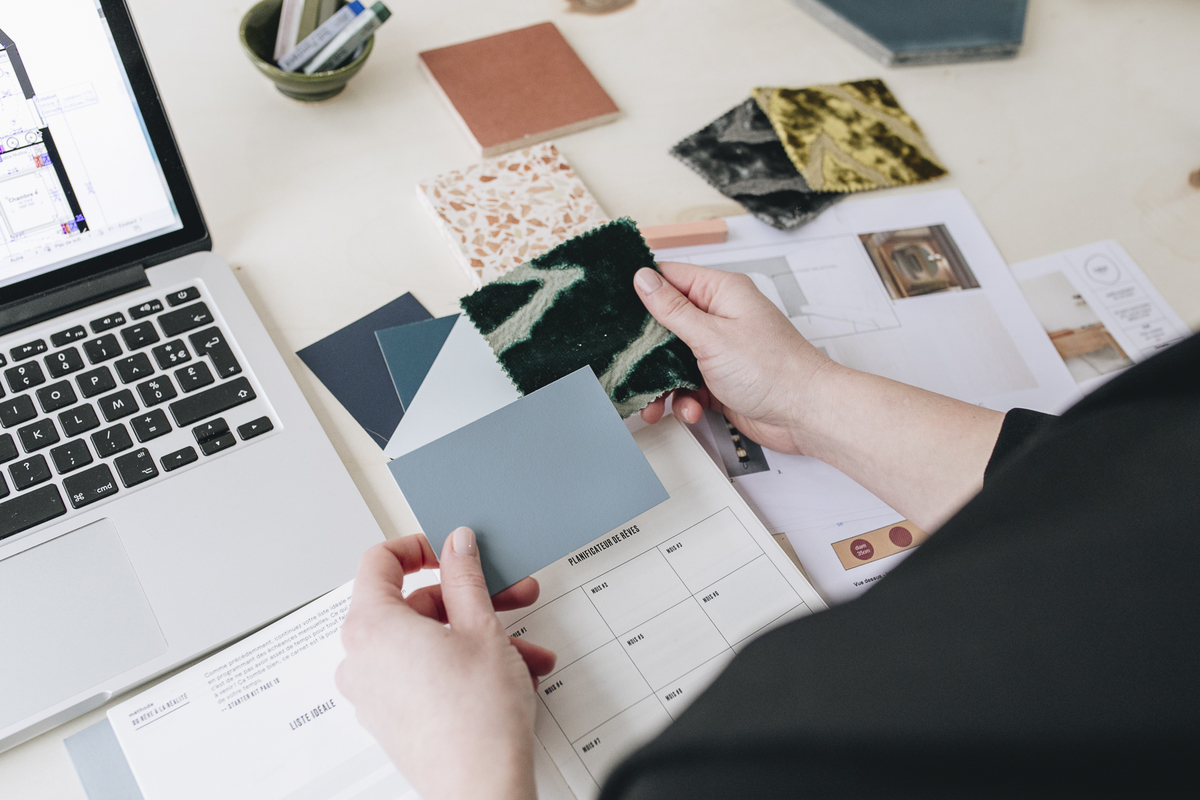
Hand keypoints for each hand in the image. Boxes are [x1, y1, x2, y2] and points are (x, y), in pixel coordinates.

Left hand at [336, 530, 555, 799]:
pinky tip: (510, 672)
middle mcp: (361, 659)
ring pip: (426, 641)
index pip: (379, 561)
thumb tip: (458, 546)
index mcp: (371, 626)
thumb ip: (465, 576)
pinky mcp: (393, 718)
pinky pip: (425, 673)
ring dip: (477, 636)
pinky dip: (464, 665)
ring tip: (523, 646)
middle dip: (468, 598)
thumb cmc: (476, 720)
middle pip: (411, 604)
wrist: (482, 787)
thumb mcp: (481, 627)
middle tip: (506, 594)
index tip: (450, 551)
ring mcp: (374, 692)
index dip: (420, 547)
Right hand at [635, 261, 832, 455]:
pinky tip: (691, 409)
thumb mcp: (712, 336)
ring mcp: (719, 350)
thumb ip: (673, 309)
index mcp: (721, 294)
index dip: (642, 289)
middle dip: (647, 349)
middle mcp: (719, 318)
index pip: (671, 278)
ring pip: (672, 360)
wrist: (804, 415)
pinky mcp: (719, 380)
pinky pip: (687, 385)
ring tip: (656, 401)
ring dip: (663, 382)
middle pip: (666, 324)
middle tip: (628, 363)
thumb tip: (644, 279)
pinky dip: (683, 400)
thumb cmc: (773, 370)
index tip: (614, 305)